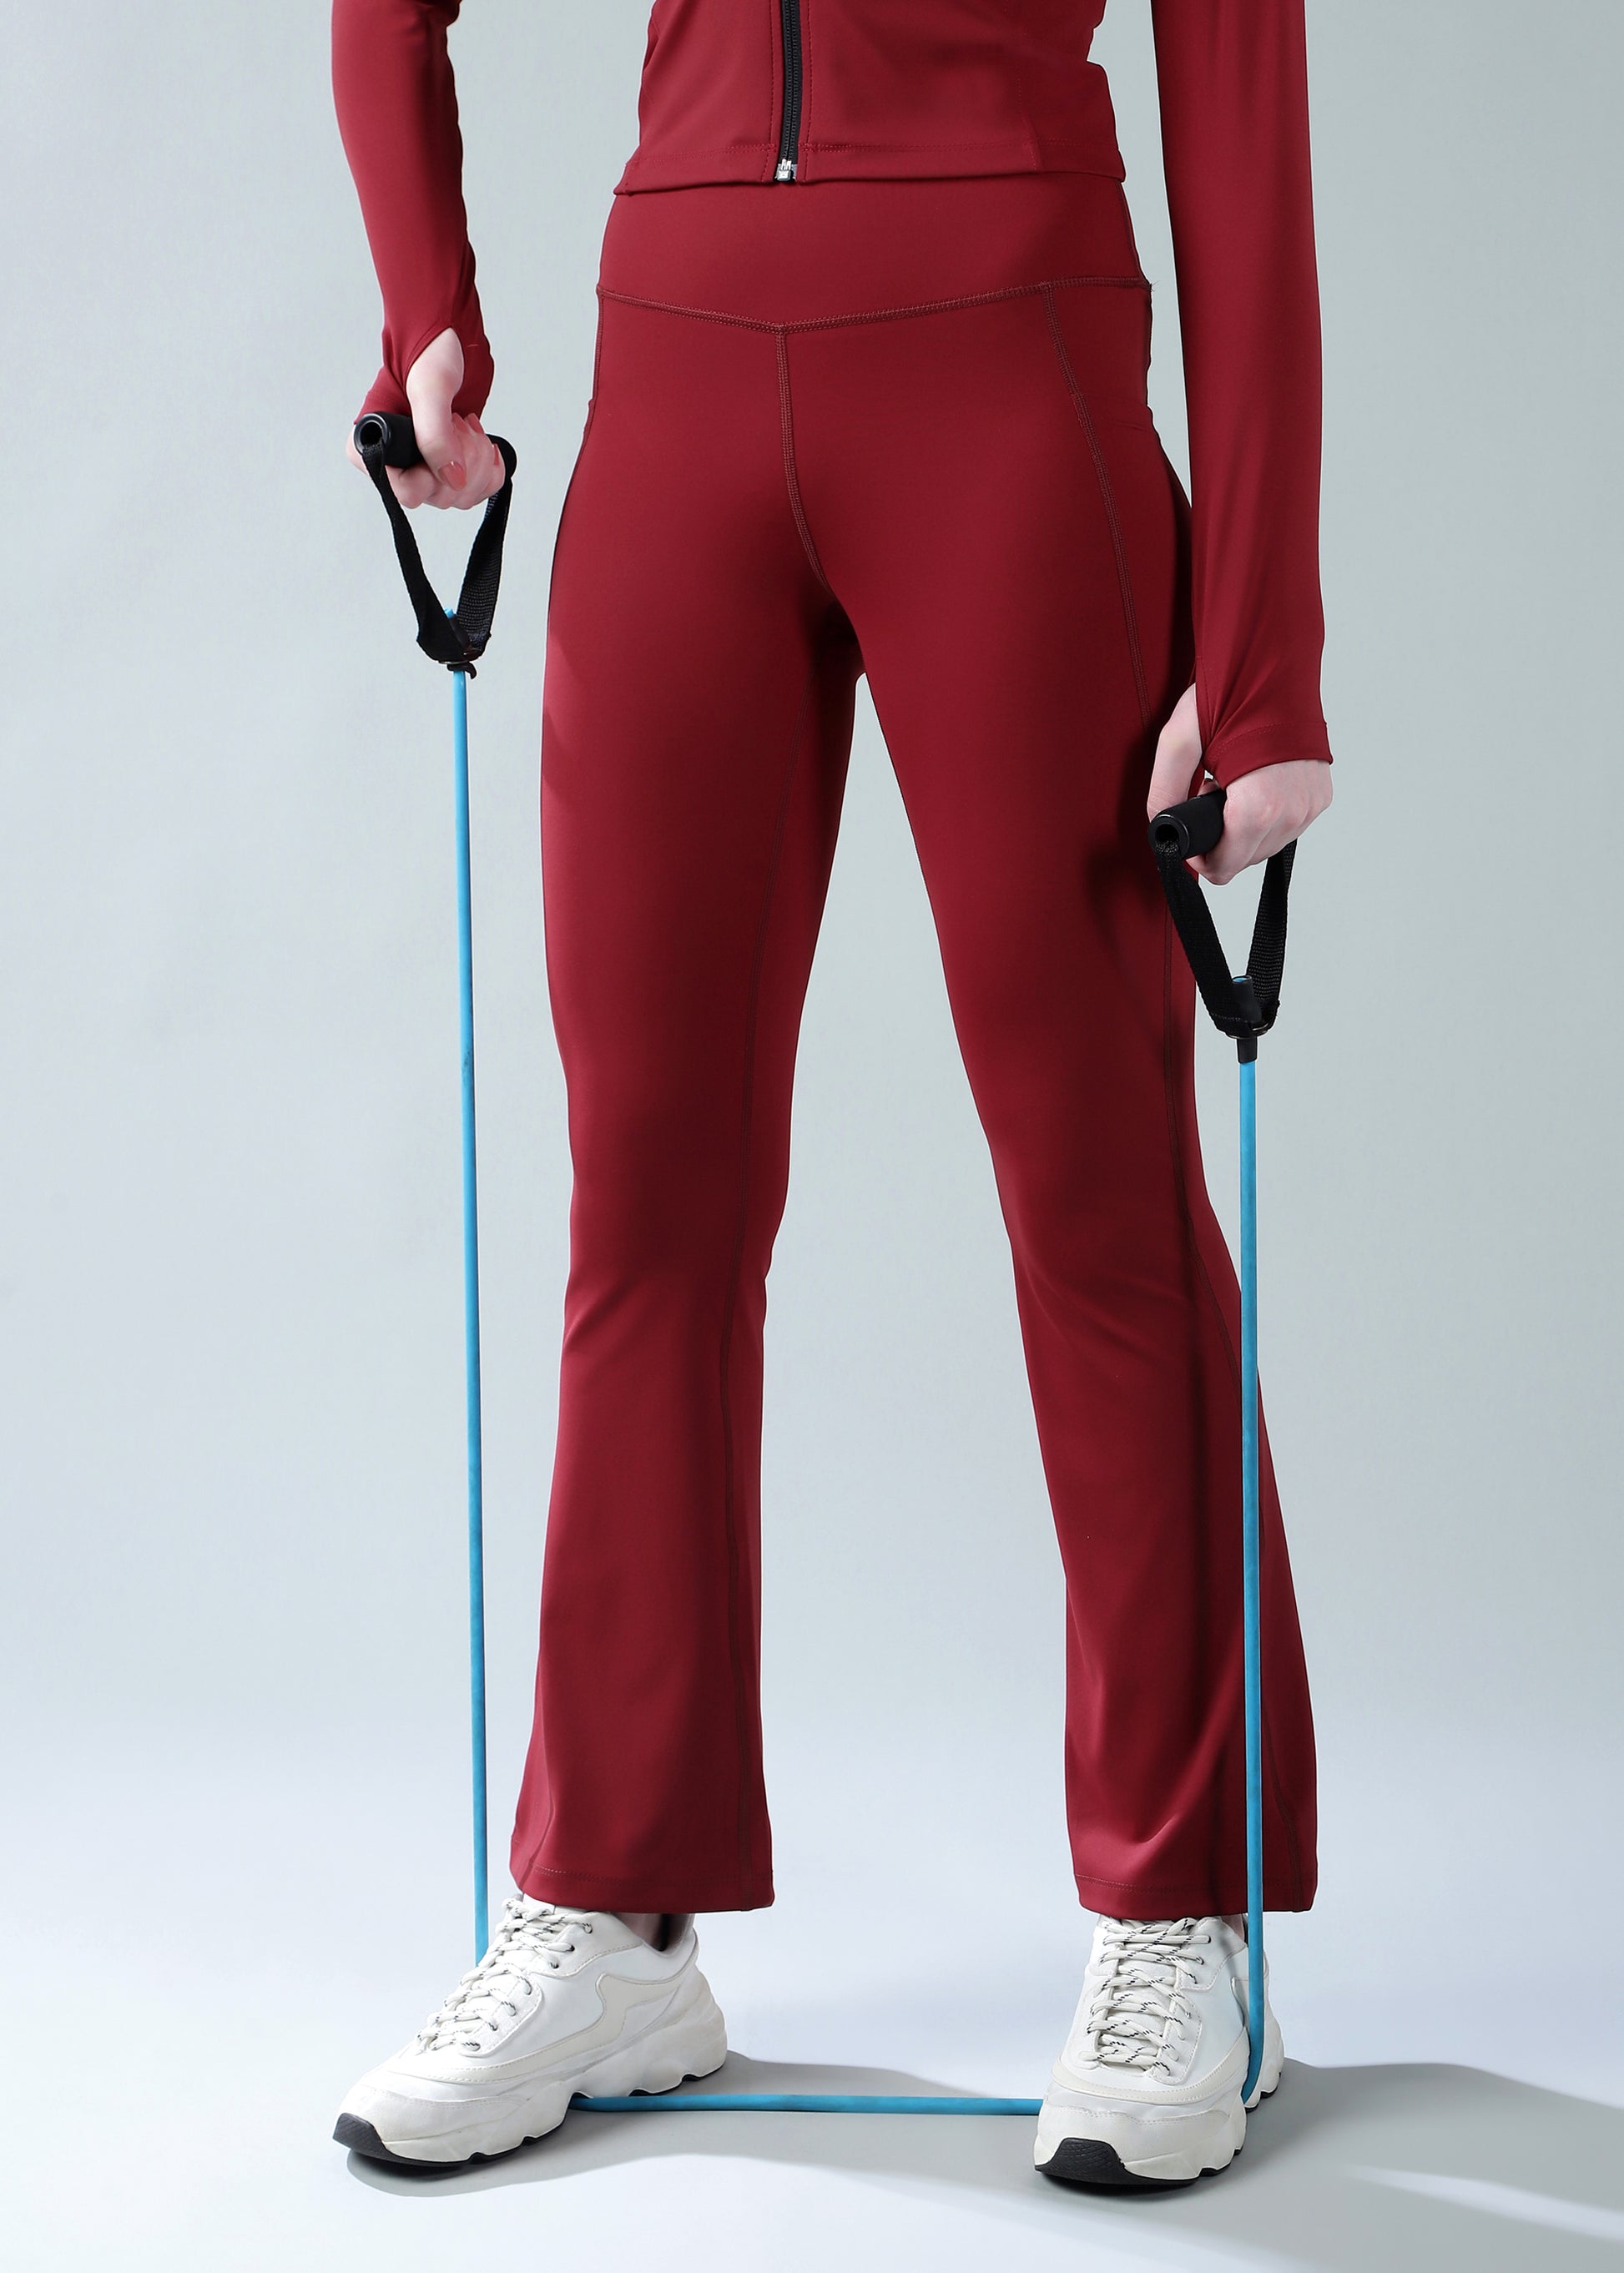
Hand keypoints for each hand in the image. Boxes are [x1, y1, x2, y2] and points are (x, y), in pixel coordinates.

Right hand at [345, 327, 505, 510]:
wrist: (449, 336)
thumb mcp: (429, 391)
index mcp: (372, 444)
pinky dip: (490, 470)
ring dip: (476, 462)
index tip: (442, 451)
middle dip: (460, 462)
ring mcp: (425, 463)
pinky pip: (477, 488)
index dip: (429, 478)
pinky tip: (485, 442)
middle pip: (436, 496)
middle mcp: (397, 460)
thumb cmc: (426, 351)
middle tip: (458, 423)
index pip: (401, 490)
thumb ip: (435, 436)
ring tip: (469, 425)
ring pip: (459, 495)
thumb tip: (452, 479)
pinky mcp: (451, 462)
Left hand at [1146, 683, 1330, 884]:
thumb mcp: (1179, 742)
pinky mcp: (1321, 796)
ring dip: (1243, 828)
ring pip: (1267, 845)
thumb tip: (1160, 828)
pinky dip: (1267, 816)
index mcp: (1257, 808)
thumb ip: (1163, 792)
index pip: (1225, 867)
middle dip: (1221, 838)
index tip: (1189, 833)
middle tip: (1208, 793)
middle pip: (1245, 860)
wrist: (1276, 663)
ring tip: (1230, 784)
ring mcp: (1311, 806)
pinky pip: (1288, 825)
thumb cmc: (1229, 696)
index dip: (1200, 859)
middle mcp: (1291, 813)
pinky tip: (1253, 782)